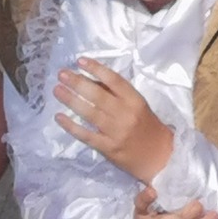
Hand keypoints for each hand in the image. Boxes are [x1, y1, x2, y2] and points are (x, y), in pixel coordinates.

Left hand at [55, 61, 173, 181]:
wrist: (160, 157)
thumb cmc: (147, 127)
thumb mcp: (138, 106)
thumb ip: (117, 94)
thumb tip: (90, 80)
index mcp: (135, 100)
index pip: (114, 80)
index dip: (96, 69)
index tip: (80, 61)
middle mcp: (126, 114)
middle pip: (98, 95)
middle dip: (77, 82)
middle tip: (62, 74)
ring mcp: (116, 132)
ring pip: (90, 113)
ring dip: (71, 100)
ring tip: (57, 90)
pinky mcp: (109, 148)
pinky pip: (86, 135)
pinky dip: (71, 126)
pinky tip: (59, 117)